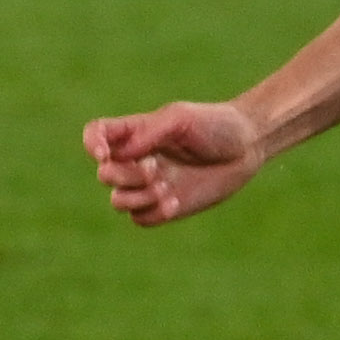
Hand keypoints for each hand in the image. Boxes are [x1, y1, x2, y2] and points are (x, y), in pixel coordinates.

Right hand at [81, 100, 260, 227]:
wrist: (247, 147)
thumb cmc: (215, 125)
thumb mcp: (180, 119)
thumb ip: (149, 133)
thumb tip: (120, 154)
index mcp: (135, 132)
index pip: (96, 135)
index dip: (92, 145)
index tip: (106, 154)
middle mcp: (137, 159)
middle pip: (106, 175)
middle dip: (126, 176)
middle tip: (156, 168)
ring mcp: (150, 185)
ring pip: (119, 201)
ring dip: (138, 197)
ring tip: (166, 188)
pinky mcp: (165, 207)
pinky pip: (141, 219)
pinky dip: (153, 212)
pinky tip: (176, 202)